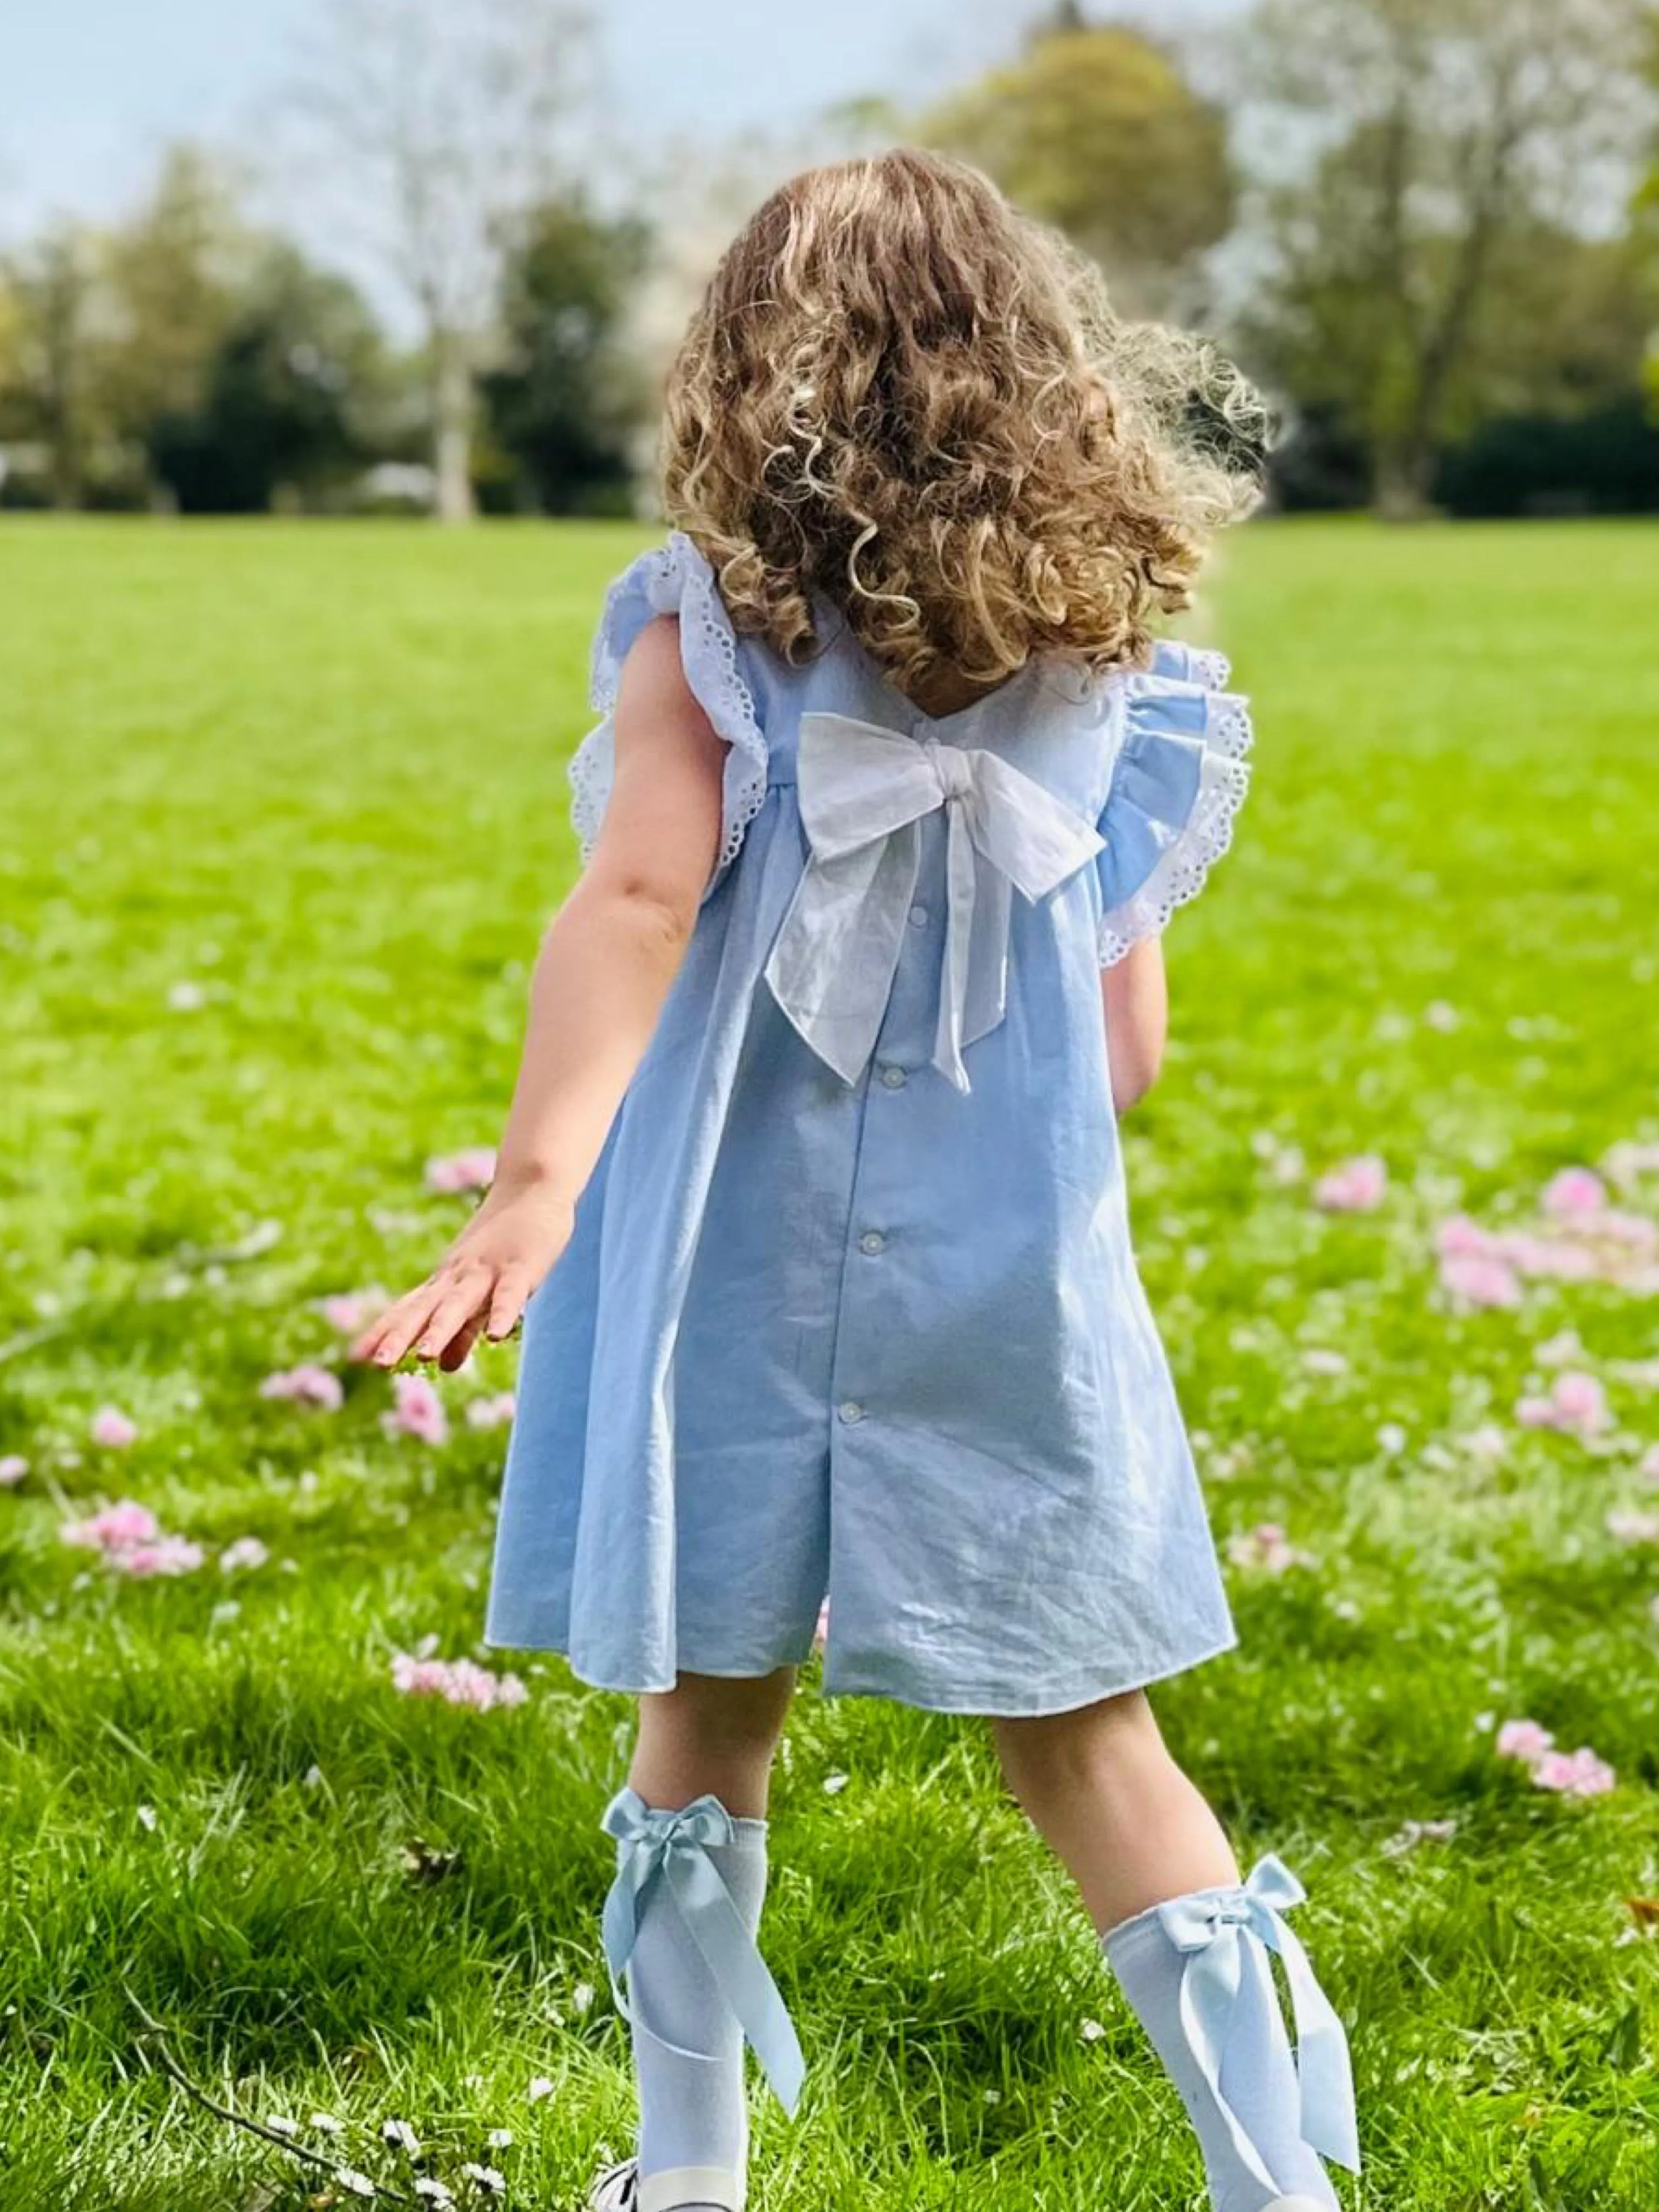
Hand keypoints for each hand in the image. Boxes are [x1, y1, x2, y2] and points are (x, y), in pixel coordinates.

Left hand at [351, 1175, 575, 1371]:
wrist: (533, 1185)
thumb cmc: (506, 1240)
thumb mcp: (481, 1290)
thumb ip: (464, 1331)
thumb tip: (445, 1368)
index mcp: (447, 1281)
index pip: (408, 1309)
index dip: (384, 1331)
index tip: (355, 1358)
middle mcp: (459, 1275)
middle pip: (425, 1309)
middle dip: (401, 1336)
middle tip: (379, 1364)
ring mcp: (488, 1270)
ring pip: (459, 1302)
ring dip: (441, 1329)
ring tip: (424, 1356)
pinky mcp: (521, 1267)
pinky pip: (509, 1294)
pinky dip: (501, 1314)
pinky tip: (495, 1338)